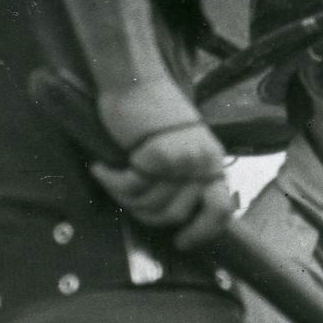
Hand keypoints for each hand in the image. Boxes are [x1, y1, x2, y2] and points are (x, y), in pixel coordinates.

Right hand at [93, 78, 233, 249]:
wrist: (137, 81)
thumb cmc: (155, 114)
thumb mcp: (183, 145)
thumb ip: (186, 175)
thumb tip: (175, 216)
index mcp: (213, 161)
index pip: (221, 209)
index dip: (203, 231)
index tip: (181, 242)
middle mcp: (203, 162)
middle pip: (176, 214)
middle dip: (148, 216)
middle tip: (128, 203)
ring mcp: (182, 159)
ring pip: (150, 204)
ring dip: (124, 198)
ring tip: (113, 179)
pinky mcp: (156, 155)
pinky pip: (129, 187)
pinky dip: (111, 182)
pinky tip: (101, 169)